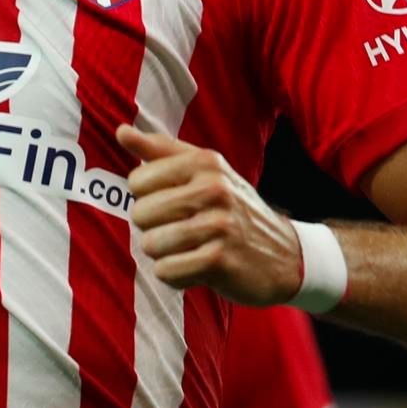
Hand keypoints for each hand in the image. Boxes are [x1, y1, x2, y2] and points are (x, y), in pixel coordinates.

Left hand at [116, 124, 303, 305]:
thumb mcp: (205, 171)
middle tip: (183, 230)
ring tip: (190, 249)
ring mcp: (218, 225)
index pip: (137, 181)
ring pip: (150, 244)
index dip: (148, 197)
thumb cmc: (232, 209)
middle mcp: (213, 189)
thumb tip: (121, 132)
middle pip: (140, 214)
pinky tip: (195, 268)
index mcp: (205, 162)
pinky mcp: (219, 261)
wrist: (285, 255)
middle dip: (154, 228)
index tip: (174, 203)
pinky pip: (166, 271)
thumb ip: (160, 151)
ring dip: (164, 253)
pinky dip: (174, 275)